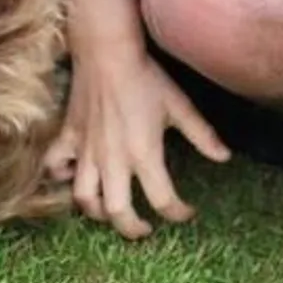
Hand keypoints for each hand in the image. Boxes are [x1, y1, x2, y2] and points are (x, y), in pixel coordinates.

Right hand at [46, 43, 229, 238]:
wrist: (107, 52)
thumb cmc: (145, 77)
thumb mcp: (180, 106)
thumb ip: (203, 135)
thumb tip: (225, 157)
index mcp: (144, 155)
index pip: (164, 201)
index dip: (179, 213)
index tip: (187, 212)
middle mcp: (114, 160)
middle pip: (118, 213)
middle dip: (132, 230)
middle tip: (144, 228)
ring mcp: (87, 151)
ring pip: (84, 198)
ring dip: (97, 211)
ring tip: (110, 209)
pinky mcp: (69, 137)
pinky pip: (57, 166)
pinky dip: (62, 176)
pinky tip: (74, 175)